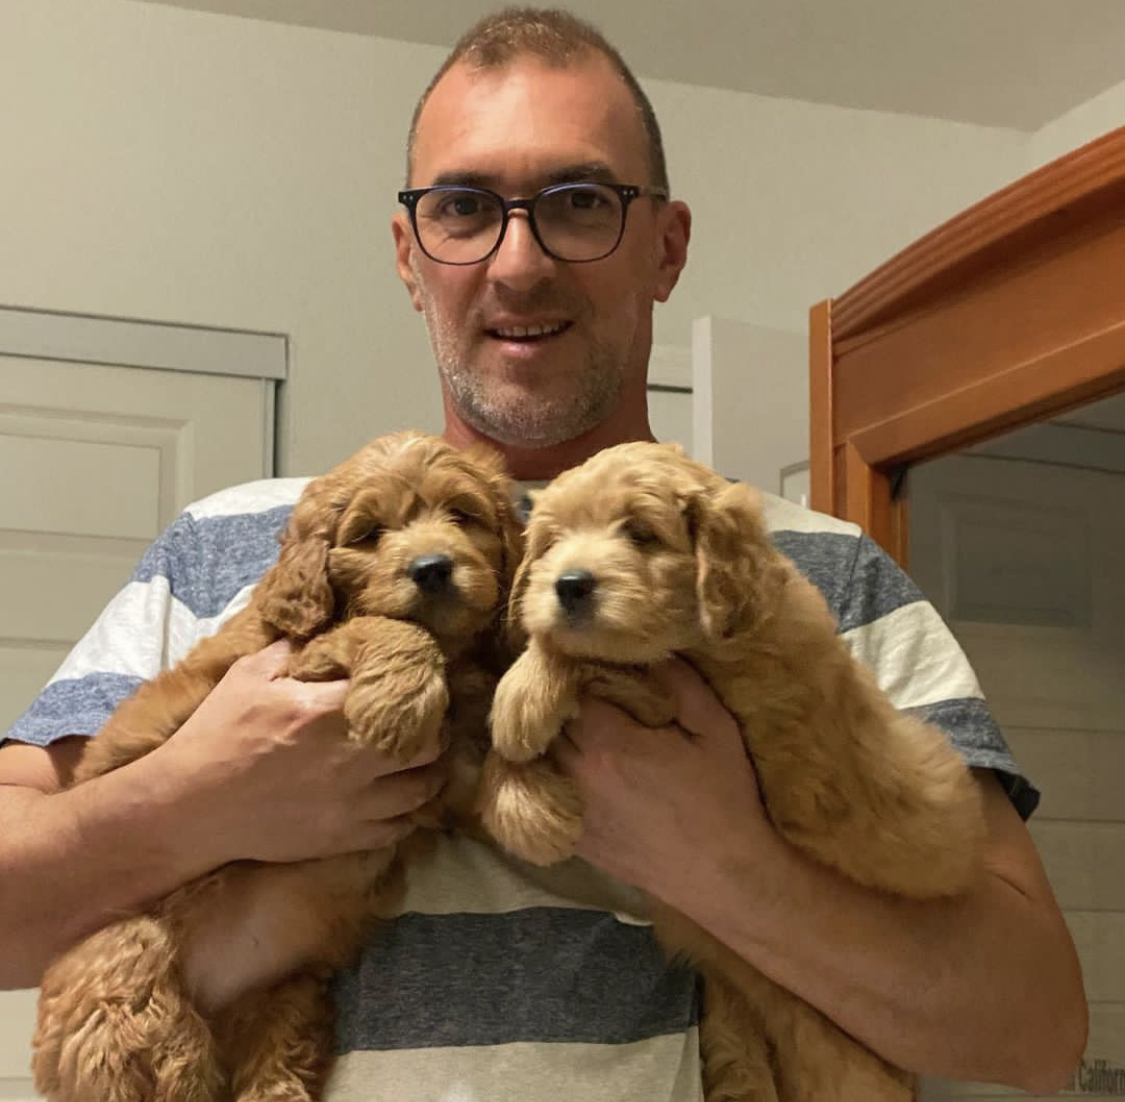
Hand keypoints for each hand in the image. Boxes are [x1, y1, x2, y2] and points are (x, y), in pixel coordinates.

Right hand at [154, 640, 445, 864]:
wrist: (188, 808)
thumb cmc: (215, 736)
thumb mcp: (247, 677)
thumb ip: (290, 651)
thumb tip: (320, 631)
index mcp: (326, 711)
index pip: (398, 690)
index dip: (415, 683)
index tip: (418, 678)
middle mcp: (349, 757)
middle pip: (427, 742)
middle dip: (434, 729)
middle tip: (430, 720)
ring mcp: (350, 803)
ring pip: (421, 788)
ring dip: (430, 771)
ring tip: (427, 759)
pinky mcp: (343, 837)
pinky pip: (399, 828)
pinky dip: (409, 812)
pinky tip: (403, 798)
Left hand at [555, 659, 767, 904]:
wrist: (725, 878)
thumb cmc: (725, 799)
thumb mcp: (715, 728)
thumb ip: (680, 682)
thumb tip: (649, 649)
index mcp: (609, 744)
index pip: (567, 691)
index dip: (574, 672)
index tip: (585, 660)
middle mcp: (579, 776)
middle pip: (544, 724)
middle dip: (556, 702)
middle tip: (574, 687)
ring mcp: (573, 811)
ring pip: (538, 760)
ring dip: (548, 738)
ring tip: (567, 723)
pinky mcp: (575, 839)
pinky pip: (544, 796)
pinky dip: (548, 775)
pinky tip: (568, 765)